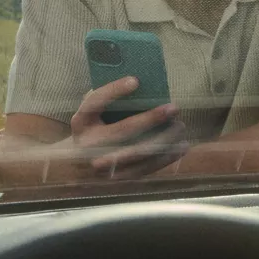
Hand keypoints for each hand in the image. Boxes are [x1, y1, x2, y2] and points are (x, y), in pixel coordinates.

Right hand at [65, 77, 189, 179]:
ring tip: (180, 126)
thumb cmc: (92, 130)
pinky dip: (166, 157)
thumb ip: (107, 98)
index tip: (135, 81)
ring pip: (138, 152)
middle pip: (123, 130)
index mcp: (81, 122)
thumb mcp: (91, 113)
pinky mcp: (118, 178)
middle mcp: (89, 145)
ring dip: (164, 139)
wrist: (77, 165)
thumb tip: (139, 82)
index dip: (114, 90)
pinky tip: (181, 147)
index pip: (95, 102)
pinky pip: (146, 168)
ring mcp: (103, 164)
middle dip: (151, 118)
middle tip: (174, 108)